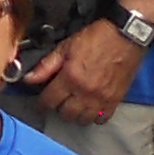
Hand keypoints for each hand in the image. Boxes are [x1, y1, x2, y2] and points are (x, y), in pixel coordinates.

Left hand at [22, 17, 138, 123]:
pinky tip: (92, 108)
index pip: (49, 101)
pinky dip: (95, 117)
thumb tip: (28, 78)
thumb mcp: (66, 46)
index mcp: (70, 77)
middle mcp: (85, 92)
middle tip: (60, 100)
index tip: (42, 102)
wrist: (126, 34)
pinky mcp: (115, 100)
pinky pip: (102, 119)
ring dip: (76, 114)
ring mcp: (101, 98)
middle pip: (66, 114)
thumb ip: (46, 65)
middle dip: (59, 108)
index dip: (42, 103)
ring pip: (83, 120)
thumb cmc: (96, 37)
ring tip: (75, 105)